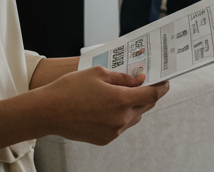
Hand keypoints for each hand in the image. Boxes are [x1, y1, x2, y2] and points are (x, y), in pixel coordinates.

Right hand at [34, 67, 168, 144]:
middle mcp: (121, 119)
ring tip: (125, 94)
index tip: (166, 82)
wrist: (48, 112)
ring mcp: (113, 132)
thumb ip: (123, 78)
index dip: (161, 87)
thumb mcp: (99, 73)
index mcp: (122, 100)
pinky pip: (121, 126)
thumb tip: (139, 80)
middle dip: (148, 95)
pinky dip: (122, 117)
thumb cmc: (71, 89)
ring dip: (135, 107)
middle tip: (146, 85)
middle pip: (145, 107)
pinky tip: (110, 107)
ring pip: (134, 118)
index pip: (152, 95)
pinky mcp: (105, 139)